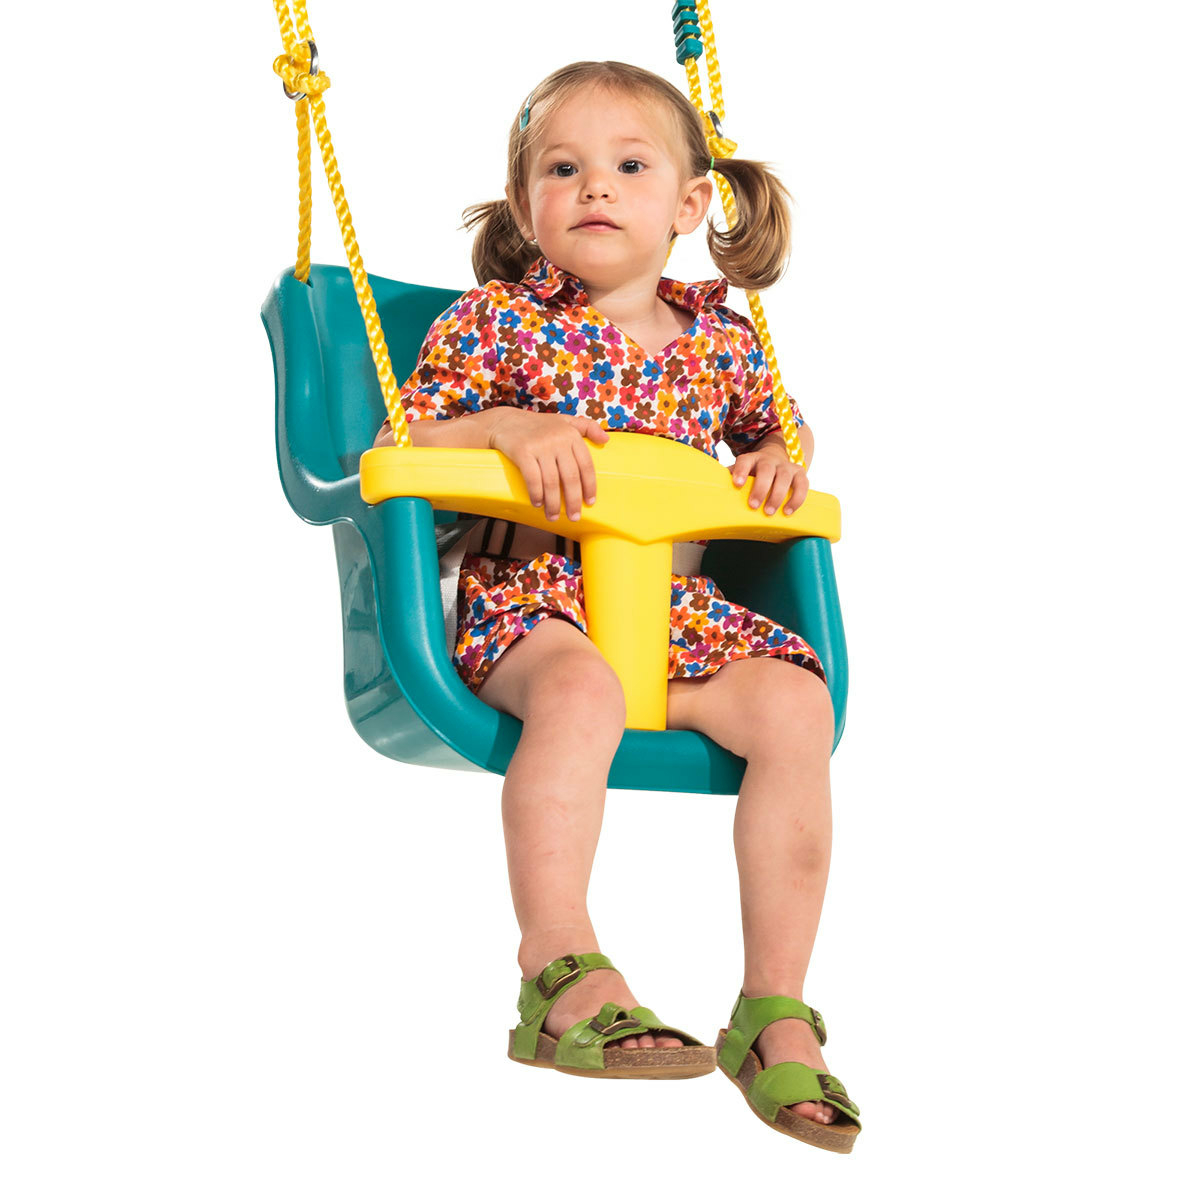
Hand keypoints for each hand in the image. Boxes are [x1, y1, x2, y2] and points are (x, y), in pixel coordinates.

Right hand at [488, 409, 609, 521]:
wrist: (504, 422)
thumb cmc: (538, 426)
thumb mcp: (564, 421)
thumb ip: (587, 427)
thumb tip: (606, 440)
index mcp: (571, 434)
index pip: (586, 465)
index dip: (589, 487)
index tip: (589, 503)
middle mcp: (558, 439)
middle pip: (570, 477)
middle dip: (573, 501)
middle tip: (573, 517)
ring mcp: (539, 445)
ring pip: (552, 482)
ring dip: (553, 503)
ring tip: (553, 516)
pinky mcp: (522, 451)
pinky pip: (533, 478)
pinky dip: (536, 494)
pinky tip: (537, 503)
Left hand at [729, 444, 808, 514]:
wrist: (776, 460)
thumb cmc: (754, 474)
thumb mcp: (742, 474)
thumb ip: (730, 481)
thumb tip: (715, 495)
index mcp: (752, 459)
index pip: (745, 461)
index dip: (741, 471)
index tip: (736, 484)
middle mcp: (769, 460)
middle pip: (766, 470)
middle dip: (760, 488)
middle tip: (753, 506)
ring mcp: (786, 466)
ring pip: (784, 477)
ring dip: (777, 496)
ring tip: (769, 512)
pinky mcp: (800, 474)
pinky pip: (802, 485)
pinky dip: (796, 499)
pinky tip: (788, 511)